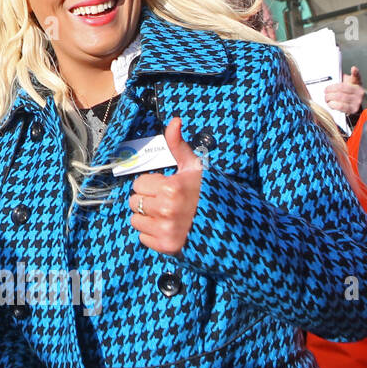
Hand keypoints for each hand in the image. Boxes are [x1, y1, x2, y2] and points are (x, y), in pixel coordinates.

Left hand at [130, 117, 202, 255]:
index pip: (139, 184)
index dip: (151, 184)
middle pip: (134, 201)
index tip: (165, 187)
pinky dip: (152, 234)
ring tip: (166, 214)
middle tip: (165, 201)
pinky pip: (143, 238)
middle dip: (147, 200)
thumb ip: (179, 145)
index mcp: (171, 188)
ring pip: (136, 220)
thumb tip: (174, 121)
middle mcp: (166, 209)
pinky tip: (168, 228)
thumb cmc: (211, 194)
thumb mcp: (196, 168)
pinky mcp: (167, 246)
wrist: (232, 226)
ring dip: (147, 217)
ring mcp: (166, 229)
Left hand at [324, 66, 363, 116]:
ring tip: (326, 97)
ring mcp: (357, 100)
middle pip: (341, 88)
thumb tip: (334, 75)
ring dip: (329, 97)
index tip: (353, 68)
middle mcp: (359, 91)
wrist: (352, 107)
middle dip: (330, 89)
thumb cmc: (346, 94)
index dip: (355, 72)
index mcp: (356, 84)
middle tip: (325, 91)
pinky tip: (330, 103)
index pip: (356, 77)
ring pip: (340, 97)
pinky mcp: (353, 109)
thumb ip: (341, 79)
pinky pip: (340, 106)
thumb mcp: (345, 85)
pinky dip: (332, 104)